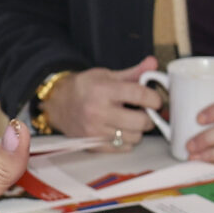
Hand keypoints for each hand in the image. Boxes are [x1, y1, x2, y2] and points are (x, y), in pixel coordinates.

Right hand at [45, 57, 162, 146]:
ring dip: (138, 130)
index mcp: (103, 90)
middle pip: (140, 121)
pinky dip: (127, 141)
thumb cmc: (84, 88)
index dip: (154, 98)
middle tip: (145, 112)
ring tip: (131, 121)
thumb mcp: (107, 75)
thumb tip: (153, 63)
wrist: (58, 103)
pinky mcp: (93, 144)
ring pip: (134, 137)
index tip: (155, 100)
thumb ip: (133, 73)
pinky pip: (122, 148)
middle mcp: (98, 111)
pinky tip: (121, 130)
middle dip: (148, 117)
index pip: (139, 95)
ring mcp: (95, 130)